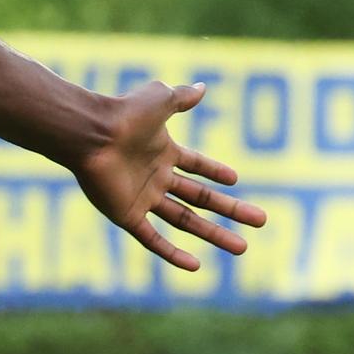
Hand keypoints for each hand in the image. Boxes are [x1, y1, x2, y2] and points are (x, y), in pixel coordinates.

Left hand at [70, 82, 266, 270]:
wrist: (91, 133)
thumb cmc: (123, 113)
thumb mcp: (160, 99)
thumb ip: (181, 97)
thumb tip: (202, 87)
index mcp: (162, 151)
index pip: (196, 165)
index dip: (215, 172)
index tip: (235, 180)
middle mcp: (153, 176)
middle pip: (199, 198)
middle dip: (230, 210)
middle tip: (261, 220)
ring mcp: (141, 197)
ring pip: (184, 221)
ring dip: (213, 234)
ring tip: (243, 248)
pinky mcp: (125, 214)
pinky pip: (151, 239)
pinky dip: (172, 253)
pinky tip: (196, 266)